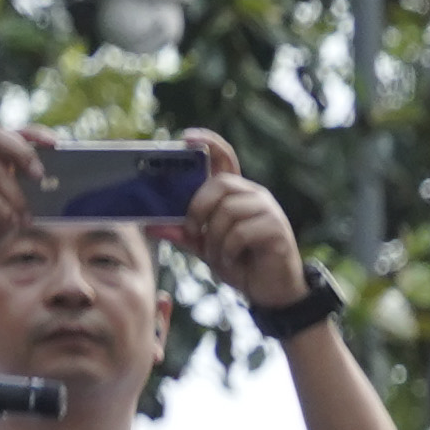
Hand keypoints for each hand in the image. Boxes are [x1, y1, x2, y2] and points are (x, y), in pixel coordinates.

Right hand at [0, 127, 46, 262]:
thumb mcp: (7, 214)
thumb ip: (25, 202)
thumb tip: (51, 197)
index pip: (9, 134)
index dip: (33, 134)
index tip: (56, 143)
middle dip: (23, 151)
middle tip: (40, 176)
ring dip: (17, 197)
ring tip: (26, 219)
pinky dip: (1, 208)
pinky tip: (10, 222)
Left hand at [167, 134, 311, 314]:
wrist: (272, 292)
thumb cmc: (240, 264)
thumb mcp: (205, 247)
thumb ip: (183, 234)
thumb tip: (152, 225)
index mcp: (236, 194)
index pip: (225, 158)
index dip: (209, 143)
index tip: (187, 138)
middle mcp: (255, 196)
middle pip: (220, 184)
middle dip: (198, 208)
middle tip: (190, 231)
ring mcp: (269, 211)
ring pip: (228, 210)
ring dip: (213, 237)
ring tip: (216, 255)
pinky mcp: (277, 230)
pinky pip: (240, 232)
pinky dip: (227, 250)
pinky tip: (231, 260)